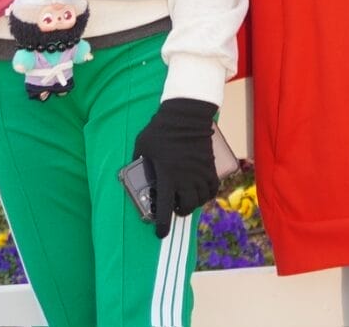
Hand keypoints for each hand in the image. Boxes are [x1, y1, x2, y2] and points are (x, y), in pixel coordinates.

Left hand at [131, 98, 219, 238]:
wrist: (186, 116)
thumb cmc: (160, 131)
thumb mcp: (142, 148)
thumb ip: (139, 164)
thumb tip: (135, 175)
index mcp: (166, 176)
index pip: (165, 208)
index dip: (162, 224)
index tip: (160, 233)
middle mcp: (186, 178)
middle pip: (187, 207)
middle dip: (181, 212)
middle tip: (175, 208)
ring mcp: (200, 172)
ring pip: (201, 199)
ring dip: (194, 203)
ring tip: (187, 199)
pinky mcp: (210, 166)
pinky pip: (213, 188)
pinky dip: (208, 194)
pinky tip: (202, 191)